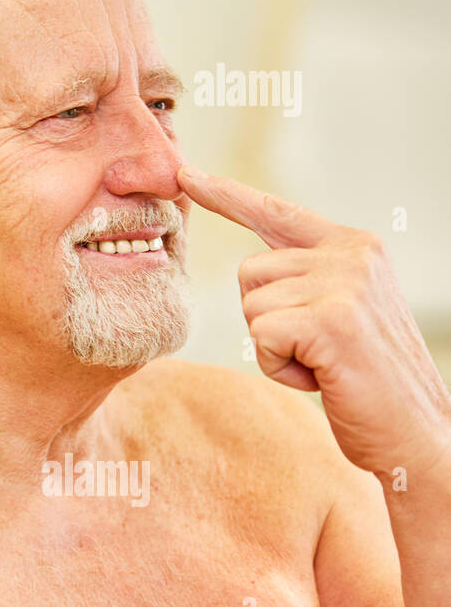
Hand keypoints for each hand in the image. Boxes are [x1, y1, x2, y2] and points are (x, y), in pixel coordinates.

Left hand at [178, 165, 450, 475]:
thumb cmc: (368, 379)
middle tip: (317, 349)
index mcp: (353, 246)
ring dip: (274, 347)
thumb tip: (254, 267)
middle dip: (265, 320)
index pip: (276, 212)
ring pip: (251, 306)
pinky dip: (278, 367)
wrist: (418, 433)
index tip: (187, 174)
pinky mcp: (331, 320)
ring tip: (324, 363)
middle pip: (248, 273)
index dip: (227, 194)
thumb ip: (305, 278)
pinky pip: (260, 337)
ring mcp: (344, 284)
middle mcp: (352, 254)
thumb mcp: (340, 311)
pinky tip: (321, 378)